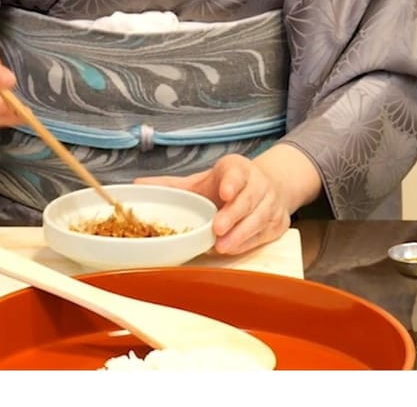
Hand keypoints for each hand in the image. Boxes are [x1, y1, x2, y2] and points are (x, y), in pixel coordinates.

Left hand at [135, 144, 321, 253]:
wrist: (265, 188)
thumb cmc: (224, 187)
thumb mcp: (199, 182)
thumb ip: (171, 186)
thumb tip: (137, 185)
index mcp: (237, 168)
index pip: (237, 171)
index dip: (232, 181)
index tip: (223, 192)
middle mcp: (258, 183)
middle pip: (249, 198)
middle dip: (234, 214)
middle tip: (218, 228)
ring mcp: (272, 203)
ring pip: (260, 217)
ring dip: (242, 233)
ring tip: (223, 246)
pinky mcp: (279, 222)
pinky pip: (266, 233)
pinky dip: (251, 242)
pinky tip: (236, 248)